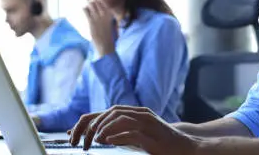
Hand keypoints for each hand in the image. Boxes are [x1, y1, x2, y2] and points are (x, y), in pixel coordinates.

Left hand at [68, 105, 199, 154]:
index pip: (105, 112)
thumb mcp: (136, 137)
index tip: (73, 136)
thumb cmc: (159, 143)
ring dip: (103, 127)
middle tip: (81, 141)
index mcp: (133, 113)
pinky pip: (133, 131)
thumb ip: (118, 134)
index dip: (87, 122)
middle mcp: (139, 113)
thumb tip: (96, 137)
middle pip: (110, 111)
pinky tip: (107, 141)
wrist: (185, 146)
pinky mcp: (152, 133)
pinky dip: (118, 134)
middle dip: (92, 125)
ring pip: (119, 117)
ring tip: (93, 140)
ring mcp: (147, 121)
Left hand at [84, 0, 115, 55]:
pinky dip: (84, 9)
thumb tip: (98, 9)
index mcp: (109, 13)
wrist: (106, 44)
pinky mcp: (91, 21)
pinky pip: (86, 11)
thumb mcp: (109, 22)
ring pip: (90, 5)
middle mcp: (104, 13)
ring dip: (86, 4)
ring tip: (84, 5)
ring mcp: (98, 17)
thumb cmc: (108, 34)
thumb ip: (105, 15)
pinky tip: (83, 10)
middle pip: (95, 1)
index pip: (102, 0)